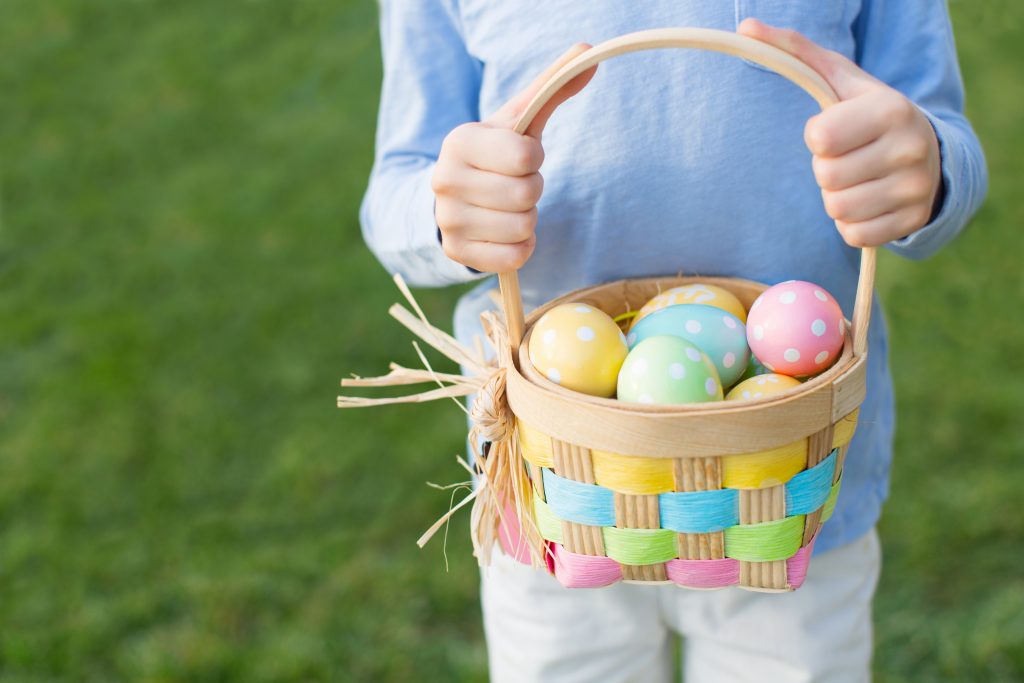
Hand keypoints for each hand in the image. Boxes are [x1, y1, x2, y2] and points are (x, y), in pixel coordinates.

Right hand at [432, 45, 595, 271]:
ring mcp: (448, 220)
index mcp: (459, 141)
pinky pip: (513, 258)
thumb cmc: (495, 154)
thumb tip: (589, 50)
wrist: (455, 196)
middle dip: (532, 190)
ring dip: (528, 219)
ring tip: (509, 207)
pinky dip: (522, 248)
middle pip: (526, 195)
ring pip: (522, 227)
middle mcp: (445, 180)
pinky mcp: (457, 253)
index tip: (520, 157)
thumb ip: (551, 87)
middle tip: (515, 185)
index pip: (525, 157)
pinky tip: (508, 233)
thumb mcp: (518, 121)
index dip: (535, 158)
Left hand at [739, 19, 942, 246]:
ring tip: (858, 178)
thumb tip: (746, 28)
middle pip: (826, 178)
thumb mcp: (839, 79)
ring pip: (838, 209)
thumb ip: (794, 52)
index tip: (835, 129)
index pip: (820, 139)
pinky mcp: (912, 221)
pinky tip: (868, 200)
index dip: (818, 137)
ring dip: (836, 198)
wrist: (930, 154)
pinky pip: (854, 235)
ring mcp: (915, 189)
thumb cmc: (868, 113)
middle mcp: (909, 148)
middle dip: (826, 170)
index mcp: (890, 108)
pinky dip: (851, 222)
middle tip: (848, 157)